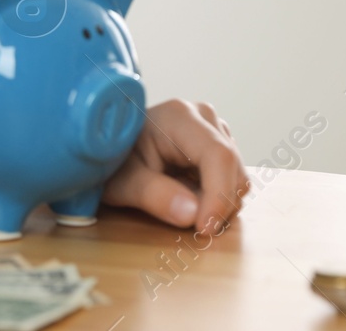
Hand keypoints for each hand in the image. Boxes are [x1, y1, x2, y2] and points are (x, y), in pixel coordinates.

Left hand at [101, 98, 249, 236]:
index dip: (219, 195)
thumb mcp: (123, 182)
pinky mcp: (219, 146)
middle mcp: (204, 118)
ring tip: (182, 207)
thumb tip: (193, 214)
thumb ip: (154, 195)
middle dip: (218, 204)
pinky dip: (218, 199)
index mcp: (179, 117)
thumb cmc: (113, 161)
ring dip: (219, 203)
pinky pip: (232, 179)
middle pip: (232, 168)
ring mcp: (215, 130)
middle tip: (188, 226)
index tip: (204, 228)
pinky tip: (191, 200)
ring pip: (237, 176)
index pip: (217, 155)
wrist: (108, 148)